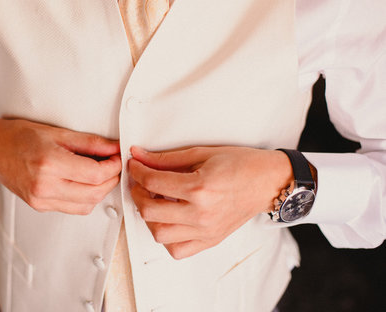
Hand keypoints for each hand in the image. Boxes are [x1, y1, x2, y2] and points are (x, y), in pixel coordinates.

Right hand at [0, 115, 121, 214]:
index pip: (95, 174)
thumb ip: (90, 143)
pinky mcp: (40, 206)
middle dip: (111, 179)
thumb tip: (114, 148)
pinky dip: (86, 197)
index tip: (117, 157)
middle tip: (113, 164)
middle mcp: (44, 186)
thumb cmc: (19, 137)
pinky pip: (74, 208)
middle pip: (95, 193)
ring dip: (100, 191)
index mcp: (49, 164)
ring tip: (99, 172)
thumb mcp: (57, 132)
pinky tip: (83, 182)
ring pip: (87, 205)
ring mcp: (41, 200)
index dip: (113, 166)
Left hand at [128, 146, 292, 258]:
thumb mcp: (202, 153)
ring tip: (155, 201)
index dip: (137, 171)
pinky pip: (177, 249)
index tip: (135, 165)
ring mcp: (206, 231)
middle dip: (138, 193)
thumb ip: (166, 158)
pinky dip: (167, 237)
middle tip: (141, 183)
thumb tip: (139, 156)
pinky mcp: (210, 241)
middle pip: (149, 211)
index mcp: (200, 188)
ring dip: (150, 217)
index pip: (153, 182)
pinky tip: (170, 219)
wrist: (267, 182)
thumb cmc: (240, 165)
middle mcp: (201, 214)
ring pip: (159, 234)